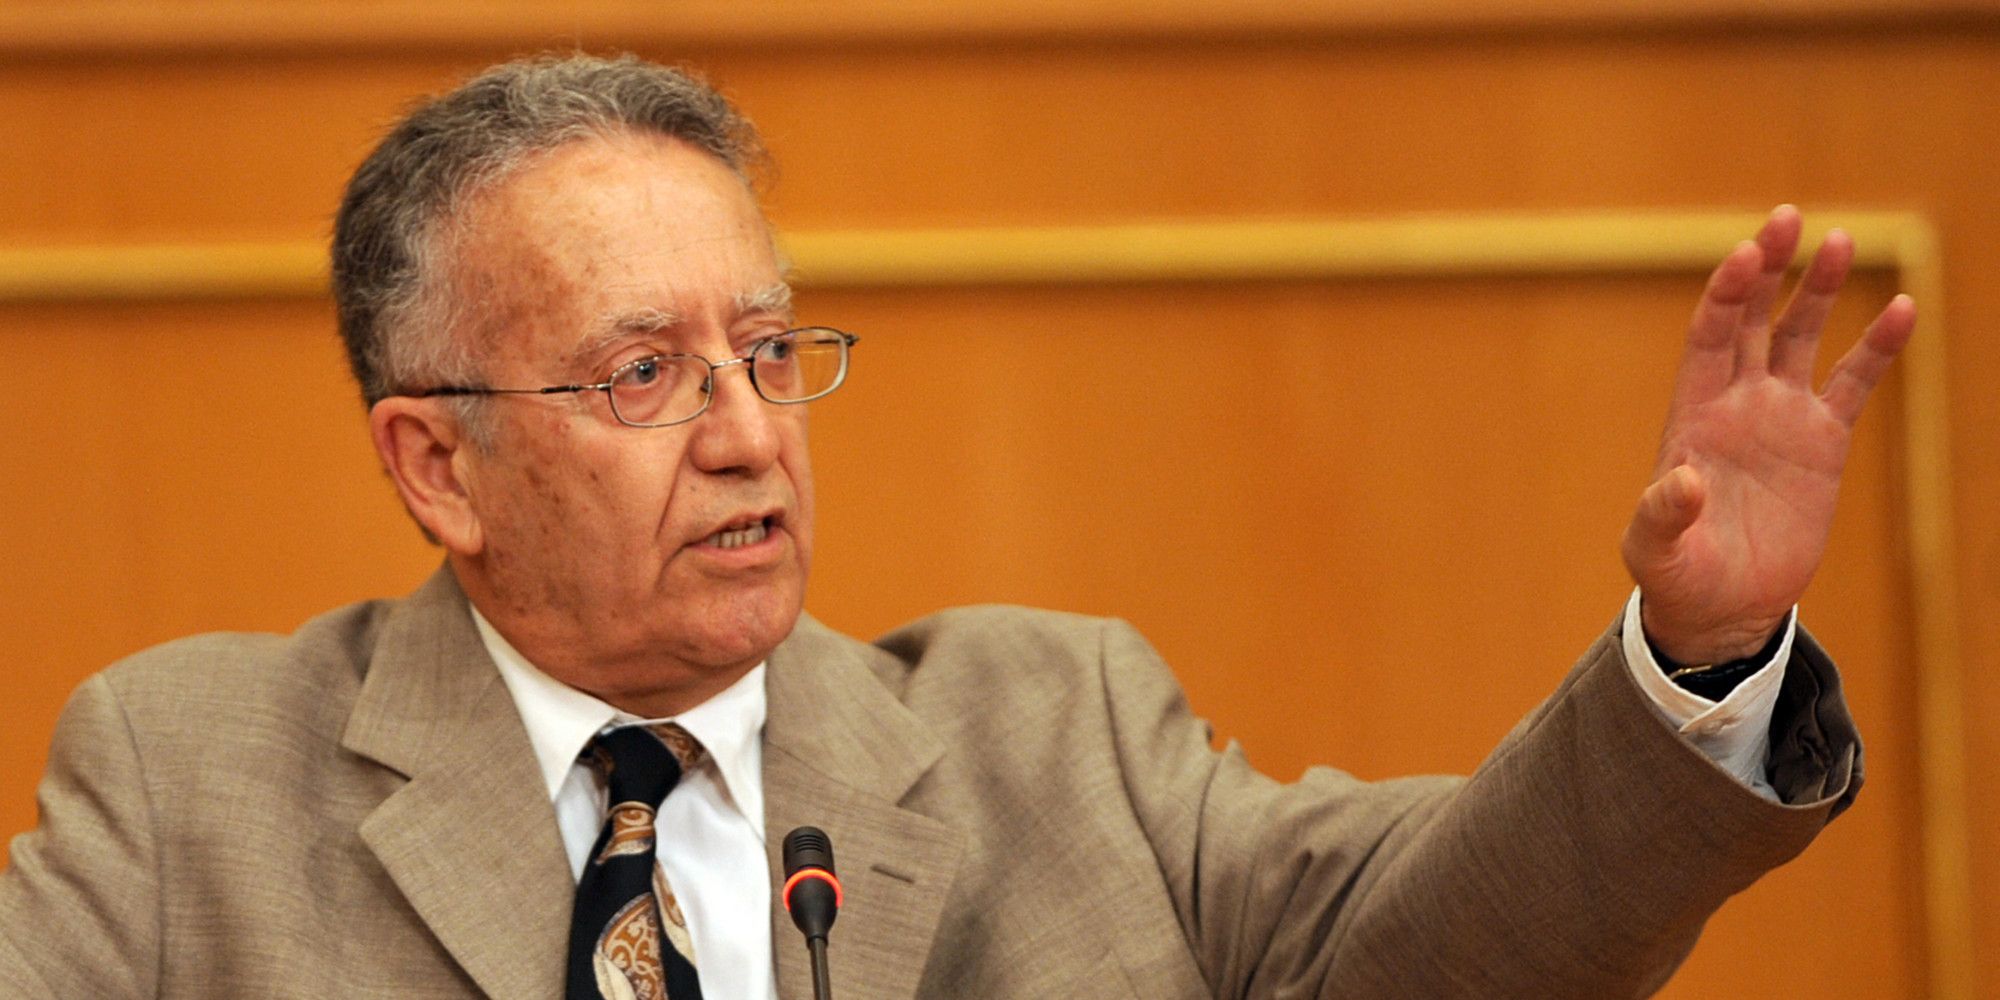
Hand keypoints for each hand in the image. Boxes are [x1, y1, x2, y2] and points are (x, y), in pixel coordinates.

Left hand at [1621, 205, 1915, 664]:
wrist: (1723, 605)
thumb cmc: (1678, 575)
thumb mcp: (1656, 550)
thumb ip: (1663, 515)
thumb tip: (1682, 481)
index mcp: (1692, 414)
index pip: (1709, 336)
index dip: (1726, 295)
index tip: (1744, 256)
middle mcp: (1737, 402)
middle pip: (1754, 319)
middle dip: (1767, 269)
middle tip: (1787, 219)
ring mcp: (1781, 416)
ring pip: (1802, 336)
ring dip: (1817, 291)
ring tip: (1839, 241)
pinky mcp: (1822, 441)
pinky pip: (1854, 382)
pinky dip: (1877, 347)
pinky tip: (1902, 308)